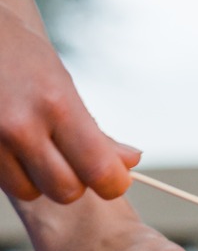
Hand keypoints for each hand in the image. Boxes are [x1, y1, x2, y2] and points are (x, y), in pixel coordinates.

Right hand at [0, 2, 139, 202]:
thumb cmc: (23, 59)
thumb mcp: (65, 86)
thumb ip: (96, 133)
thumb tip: (130, 162)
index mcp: (57, 106)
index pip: (99, 172)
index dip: (113, 183)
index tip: (114, 178)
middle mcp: (20, 125)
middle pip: (66, 191)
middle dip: (74, 181)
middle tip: (70, 159)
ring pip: (30, 191)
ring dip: (38, 179)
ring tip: (34, 148)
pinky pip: (3, 181)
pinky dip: (12, 171)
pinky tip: (11, 144)